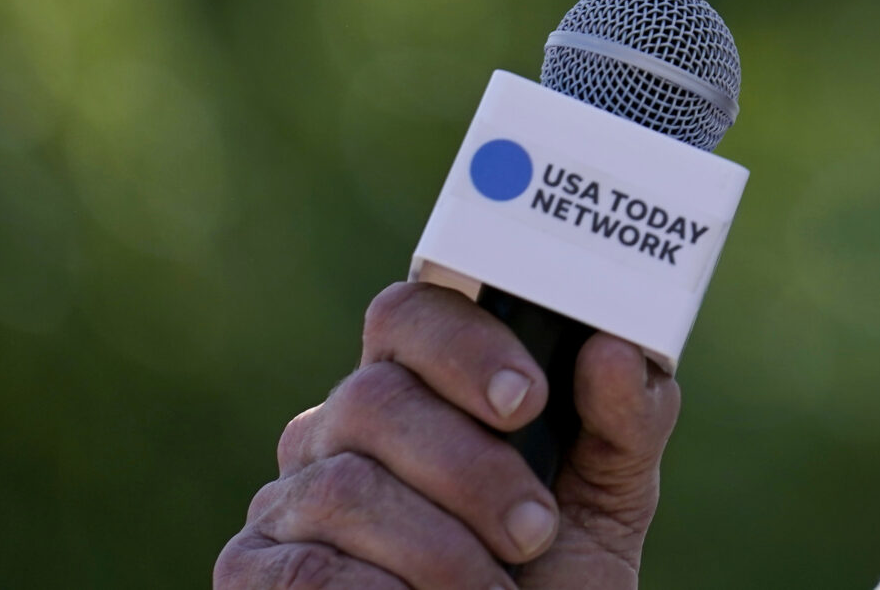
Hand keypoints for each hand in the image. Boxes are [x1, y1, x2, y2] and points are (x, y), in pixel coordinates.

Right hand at [215, 282, 681, 588]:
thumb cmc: (557, 572)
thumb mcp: (607, 497)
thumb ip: (625, 421)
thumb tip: (613, 350)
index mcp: (419, 387)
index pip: (408, 314)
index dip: (463, 344)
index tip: (528, 399)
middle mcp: (338, 430)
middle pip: (375, 400)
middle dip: (470, 469)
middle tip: (533, 529)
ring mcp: (288, 501)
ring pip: (343, 490)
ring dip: (438, 550)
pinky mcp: (254, 572)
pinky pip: (304, 571)